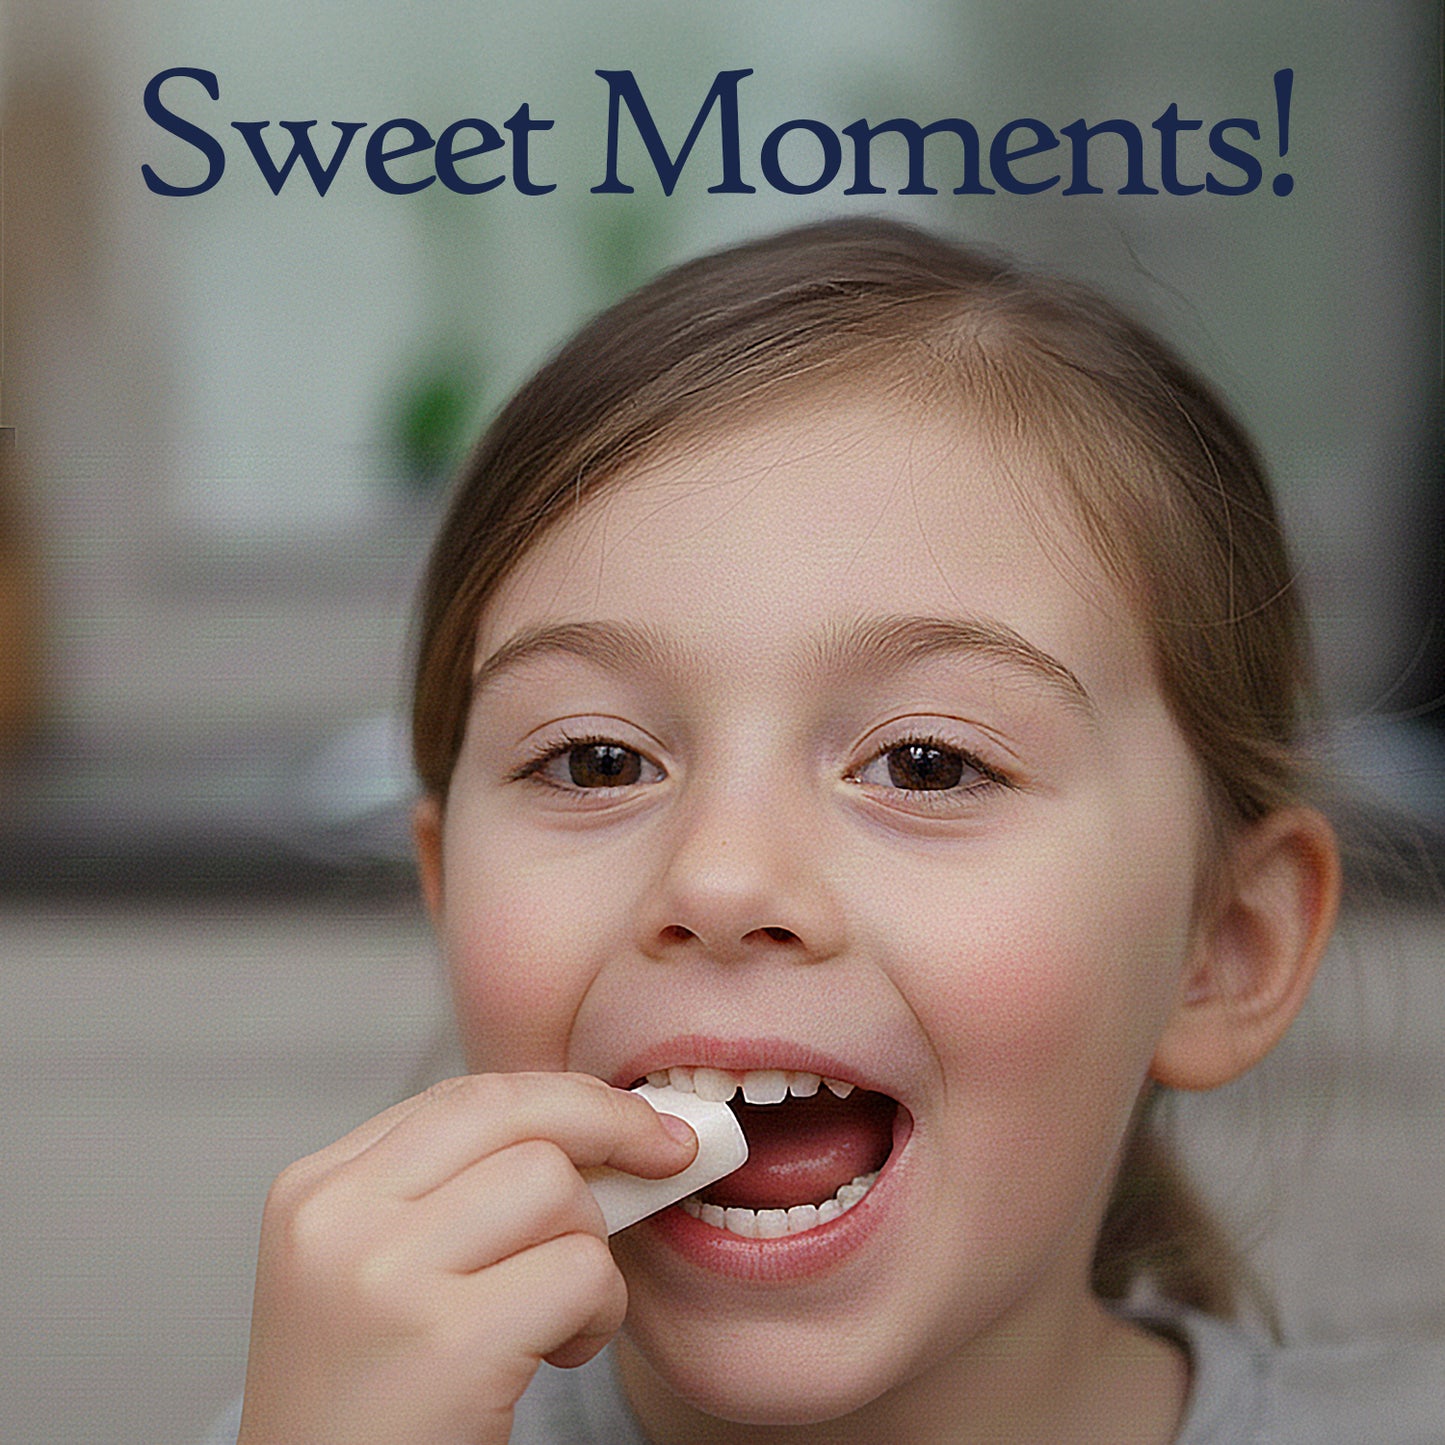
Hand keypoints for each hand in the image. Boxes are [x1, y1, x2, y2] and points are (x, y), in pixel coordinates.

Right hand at [235, 1071, 696, 1444]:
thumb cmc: (372, 1405)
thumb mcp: (375, 1272)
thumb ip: (453, 1192)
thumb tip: (598, 1128)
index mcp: (315, 1190)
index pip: (464, 1096)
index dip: (563, 1098)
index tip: (627, 1119)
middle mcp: (337, 1219)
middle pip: (514, 1111)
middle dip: (611, 1122)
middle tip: (669, 1153)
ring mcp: (384, 1277)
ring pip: (554, 1184)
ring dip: (591, 1246)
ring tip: (560, 1312)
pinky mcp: (448, 1343)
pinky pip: (582, 1270)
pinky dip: (601, 1309)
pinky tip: (562, 1350)